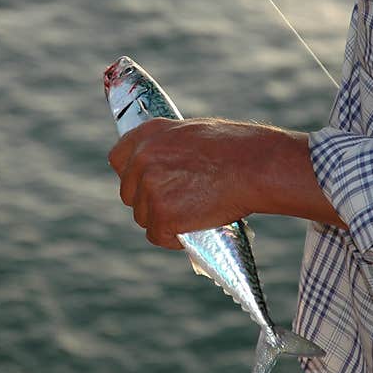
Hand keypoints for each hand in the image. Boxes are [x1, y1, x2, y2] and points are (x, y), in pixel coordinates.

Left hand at [108, 118, 346, 249]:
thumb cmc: (236, 148)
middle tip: (176, 205)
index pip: (118, 159)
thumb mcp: (193, 133)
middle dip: (148, 202)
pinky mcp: (162, 215)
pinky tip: (193, 229)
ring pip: (143, 217)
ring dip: (163, 221)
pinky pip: (158, 236)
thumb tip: (162, 165)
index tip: (144, 184)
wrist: (254, 166)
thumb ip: (168, 147)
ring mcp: (150, 188)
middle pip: (129, 194)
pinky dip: (174, 239)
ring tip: (193, 215)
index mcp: (148, 135)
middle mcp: (142, 159)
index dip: (131, 175)